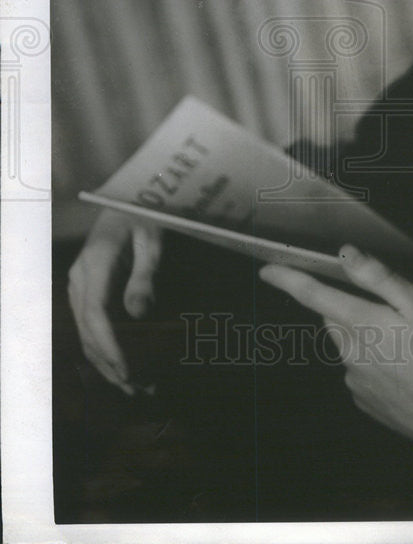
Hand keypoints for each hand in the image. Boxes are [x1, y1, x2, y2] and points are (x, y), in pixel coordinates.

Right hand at [67, 209, 161, 394]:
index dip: (110, 346)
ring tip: (135, 388)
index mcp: (96, 263)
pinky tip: (122, 367)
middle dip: (111, 364)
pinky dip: (104, 349)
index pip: (96, 314)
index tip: (128, 370)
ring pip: (86, 334)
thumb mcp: (153, 240)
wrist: (125, 202)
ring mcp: (79, 285)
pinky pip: (90, 327)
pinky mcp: (85, 291)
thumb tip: (138, 314)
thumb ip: (145, 275)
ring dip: (107, 363)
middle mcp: (80, 278)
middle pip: (88, 331)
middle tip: (139, 389)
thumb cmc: (145, 217)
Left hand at [259, 245, 412, 457]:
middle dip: (348, 307)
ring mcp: (354, 380)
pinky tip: (404, 366)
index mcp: (361, 324)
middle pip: (334, 318)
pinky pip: (360, 370)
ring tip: (407, 341)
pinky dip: (375, 362)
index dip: (287, 279)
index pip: (313, 295)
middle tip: (387, 307)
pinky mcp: (364, 400)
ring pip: (349, 345)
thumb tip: (346, 253)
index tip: (266, 269)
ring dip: (366, 335)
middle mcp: (349, 353)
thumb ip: (380, 277)